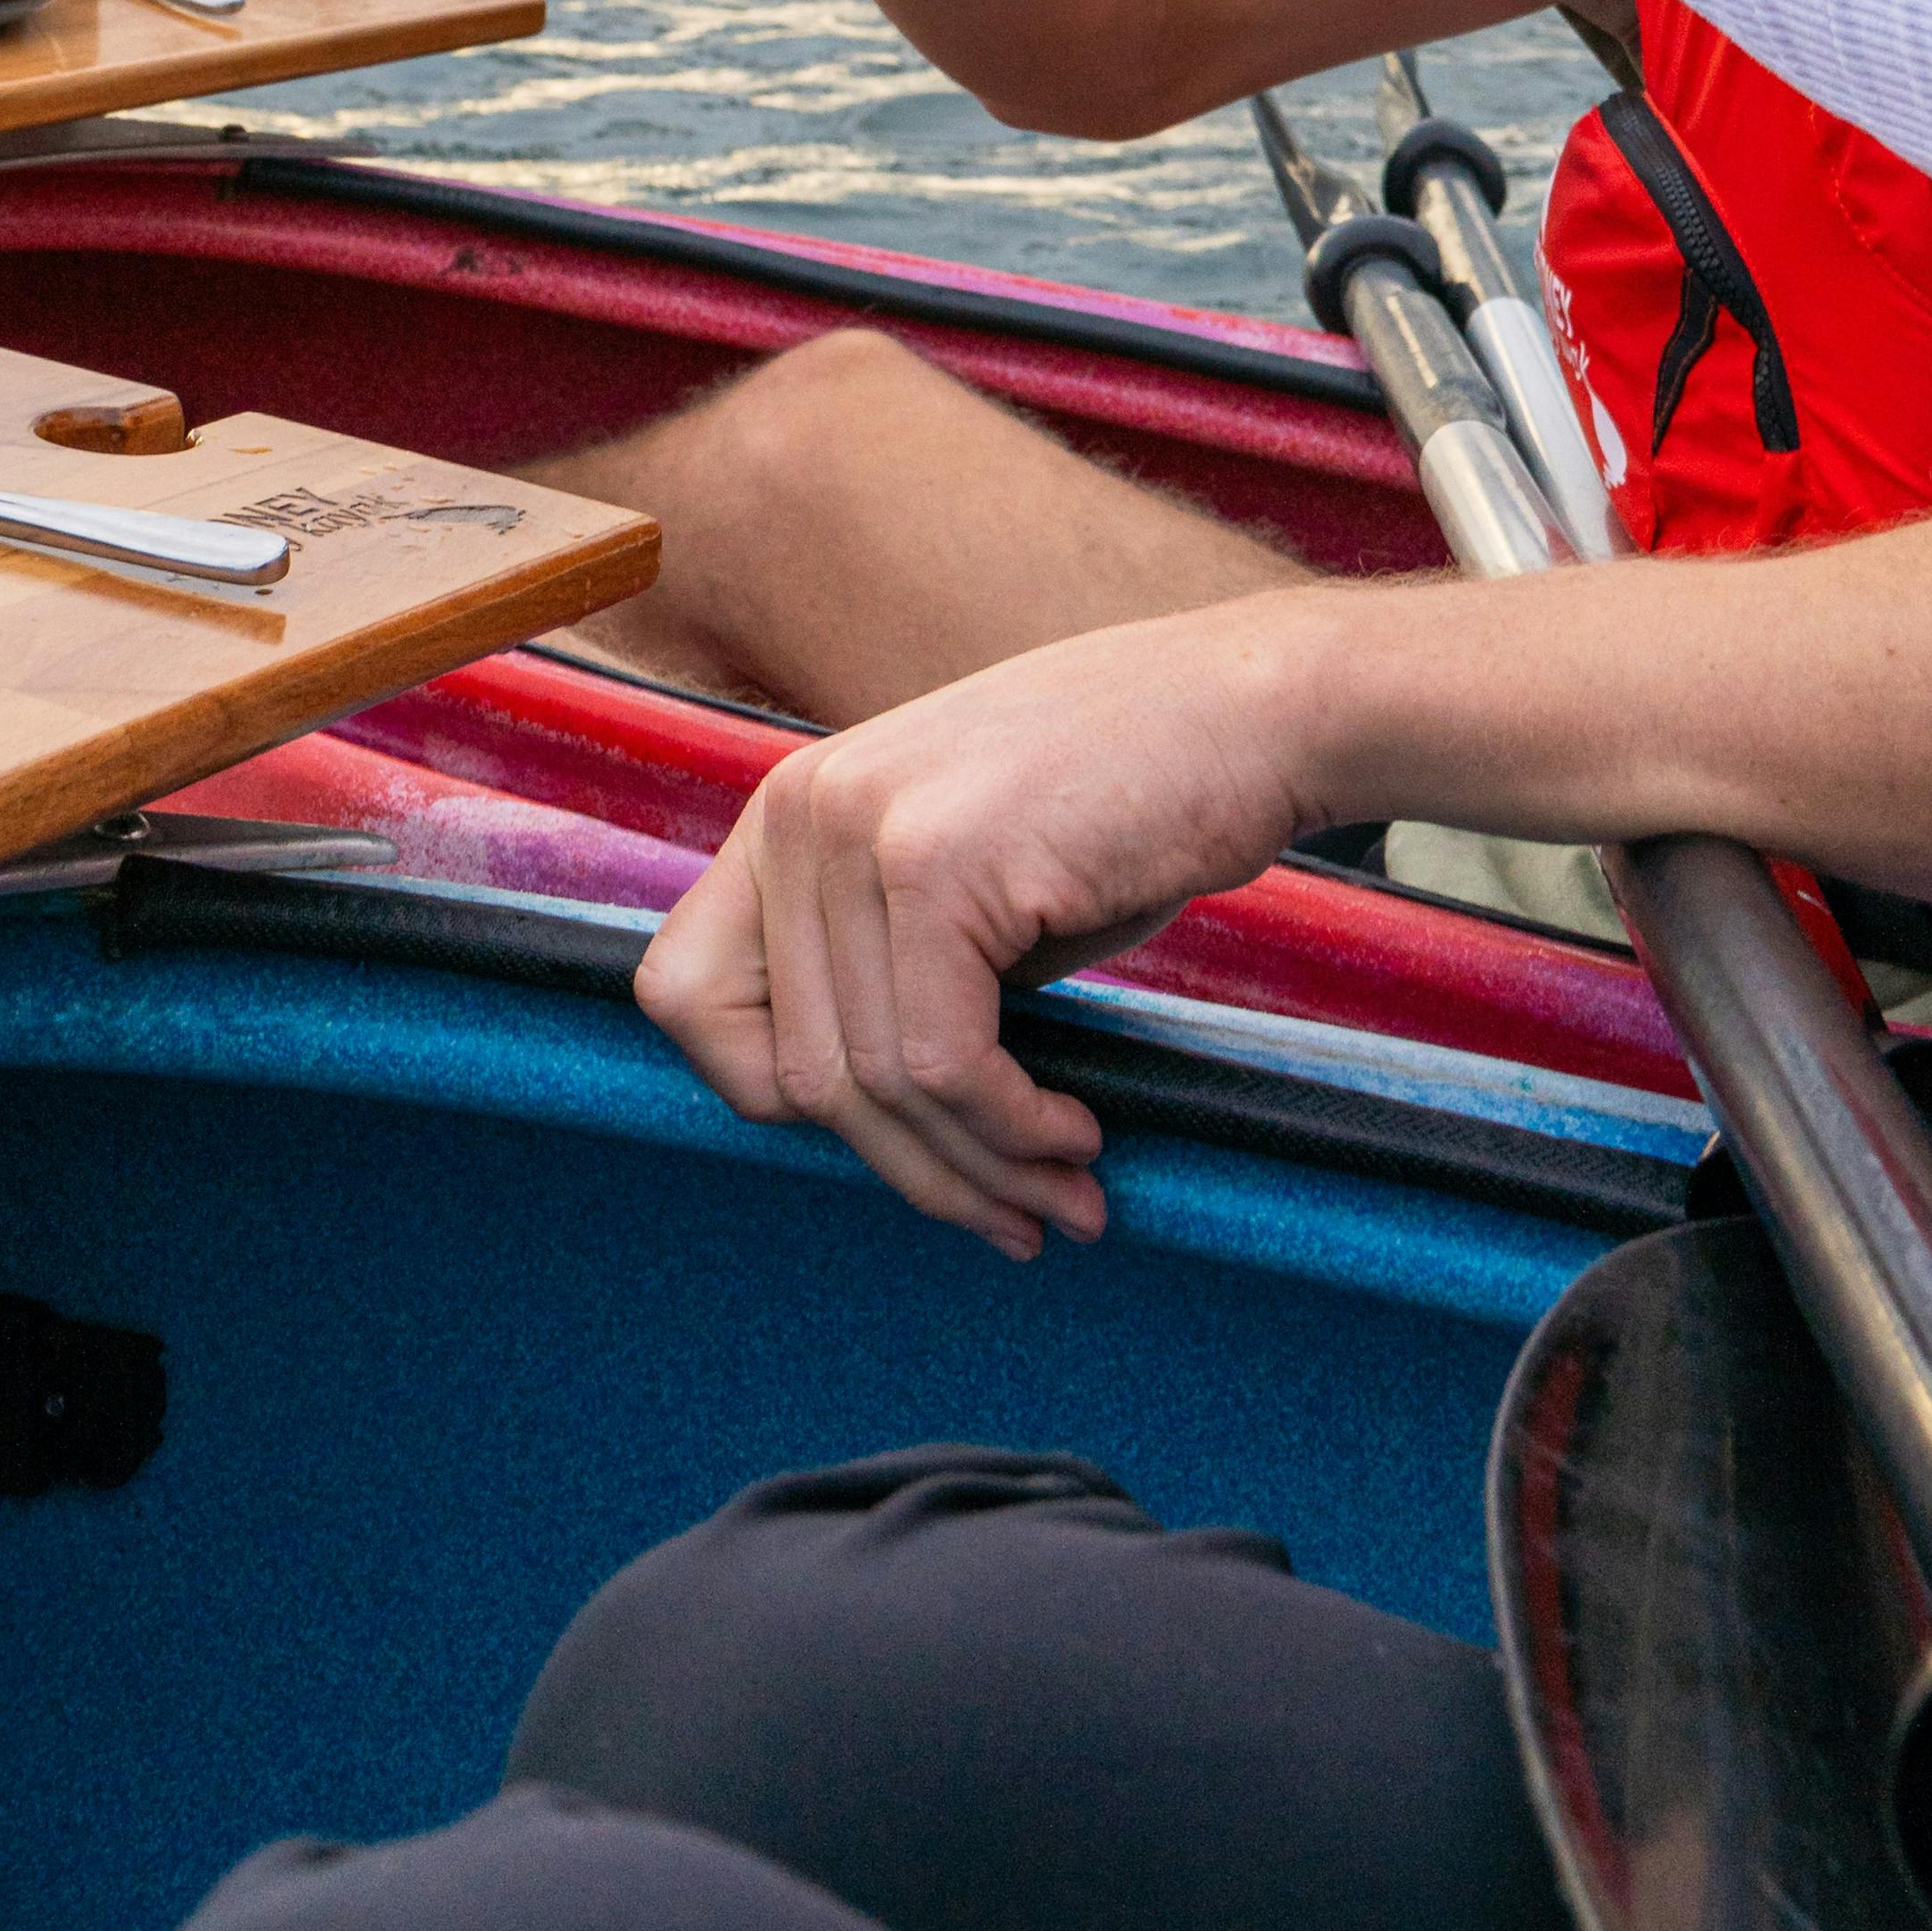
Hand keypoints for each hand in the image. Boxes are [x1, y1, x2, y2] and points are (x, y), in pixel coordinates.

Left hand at [636, 602, 1325, 1252]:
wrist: (1248, 712)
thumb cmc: (1123, 811)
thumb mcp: (962, 889)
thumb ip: (888, 978)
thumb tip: (856, 1126)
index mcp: (785, 815)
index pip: (683, 997)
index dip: (767, 1095)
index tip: (889, 1136)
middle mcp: (798, 812)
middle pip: (795, 1074)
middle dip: (914, 1170)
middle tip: (1017, 1218)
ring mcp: (860, 828)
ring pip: (875, 1084)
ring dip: (980, 1170)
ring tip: (1063, 1198)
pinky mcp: (940, 861)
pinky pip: (946, 1064)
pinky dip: (1011, 1130)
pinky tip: (1076, 1139)